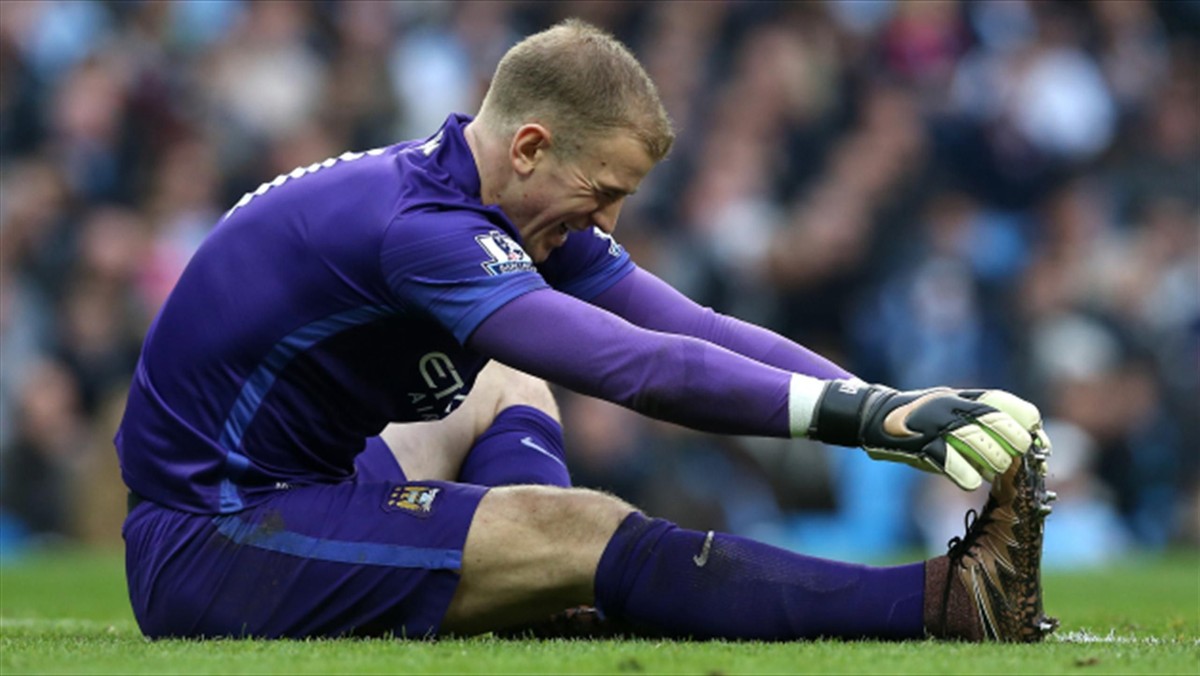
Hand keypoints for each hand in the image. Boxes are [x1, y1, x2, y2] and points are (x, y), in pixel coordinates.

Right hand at [808, 380, 1046, 490]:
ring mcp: (936, 425)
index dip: (1027, 423)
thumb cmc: (921, 418)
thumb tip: (1024, 442)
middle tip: (1014, 460)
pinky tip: (970, 481)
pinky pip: (952, 463)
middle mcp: (952, 407)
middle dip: (1015, 445)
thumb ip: (981, 419)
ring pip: (980, 444)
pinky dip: (967, 476)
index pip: (1007, 403)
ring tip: (993, 472)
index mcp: (963, 396)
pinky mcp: (921, 446)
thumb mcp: (951, 408)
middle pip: (999, 423)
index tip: (1037, 443)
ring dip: (994, 463)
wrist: (873, 418)